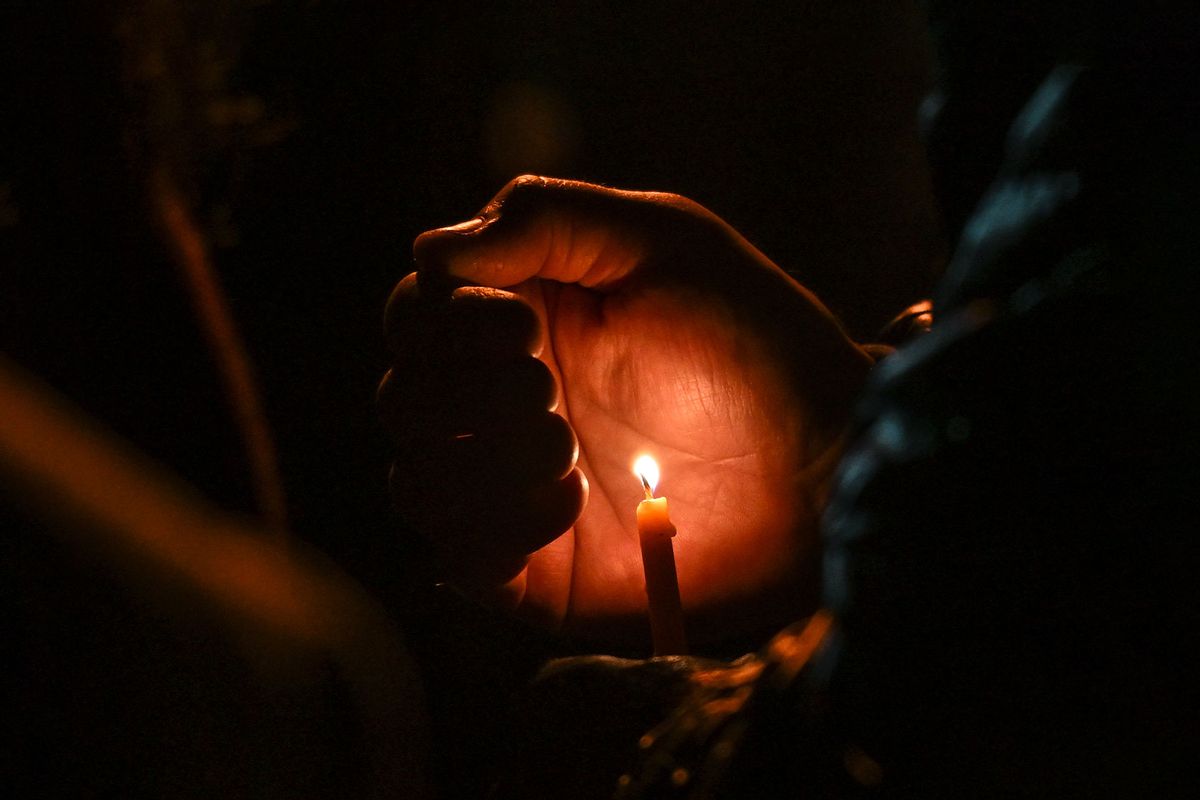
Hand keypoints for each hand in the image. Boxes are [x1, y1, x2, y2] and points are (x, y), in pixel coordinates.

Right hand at [379, 176, 871, 642]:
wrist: (825, 463)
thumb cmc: (755, 340)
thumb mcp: (663, 240)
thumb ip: (545, 219)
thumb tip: (430, 251)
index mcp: (523, 318)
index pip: (415, 316)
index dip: (442, 324)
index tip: (525, 330)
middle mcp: (506, 404)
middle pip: (403, 400)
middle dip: (463, 396)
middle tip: (550, 392)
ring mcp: (518, 490)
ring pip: (415, 481)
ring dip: (480, 463)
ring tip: (567, 452)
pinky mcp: (540, 570)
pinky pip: (459, 560)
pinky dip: (494, 531)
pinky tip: (569, 509)